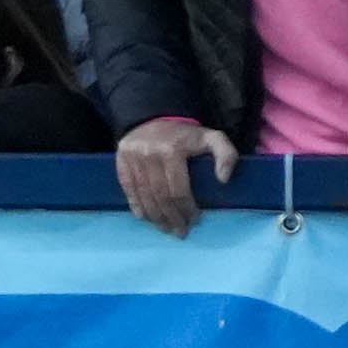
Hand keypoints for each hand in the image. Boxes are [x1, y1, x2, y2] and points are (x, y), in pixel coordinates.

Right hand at [116, 114, 231, 235]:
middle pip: (161, 197)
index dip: (187, 208)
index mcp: (172, 151)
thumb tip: (223, 179)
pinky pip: (129, 190)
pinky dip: (136, 206)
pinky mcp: (121, 163)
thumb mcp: (211, 137)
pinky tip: (145, 218)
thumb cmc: (184, 134)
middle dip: (172, 218)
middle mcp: (150, 156)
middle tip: (180, 231)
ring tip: (166, 229)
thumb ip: (225, 154)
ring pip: (145, 197)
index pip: (178, 190)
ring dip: (156, 218)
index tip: (195, 220)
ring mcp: (133, 160)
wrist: (152, 115)